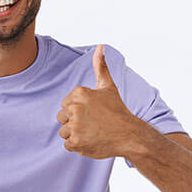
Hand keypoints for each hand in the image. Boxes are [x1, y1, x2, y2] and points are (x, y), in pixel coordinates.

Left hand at [56, 44, 136, 158]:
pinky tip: (91, 141)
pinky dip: (78, 145)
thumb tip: (100, 46)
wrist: (129, 135)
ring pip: (64, 132)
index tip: (92, 113)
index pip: (65, 104)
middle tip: (92, 124)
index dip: (78, 110)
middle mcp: (75, 108)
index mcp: (79, 93)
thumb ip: (100, 66)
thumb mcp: (108, 86)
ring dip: (75, 134)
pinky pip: (67, 144)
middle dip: (74, 122)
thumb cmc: (117, 111)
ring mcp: (75, 126)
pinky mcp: (76, 142)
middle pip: (62, 118)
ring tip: (92, 132)